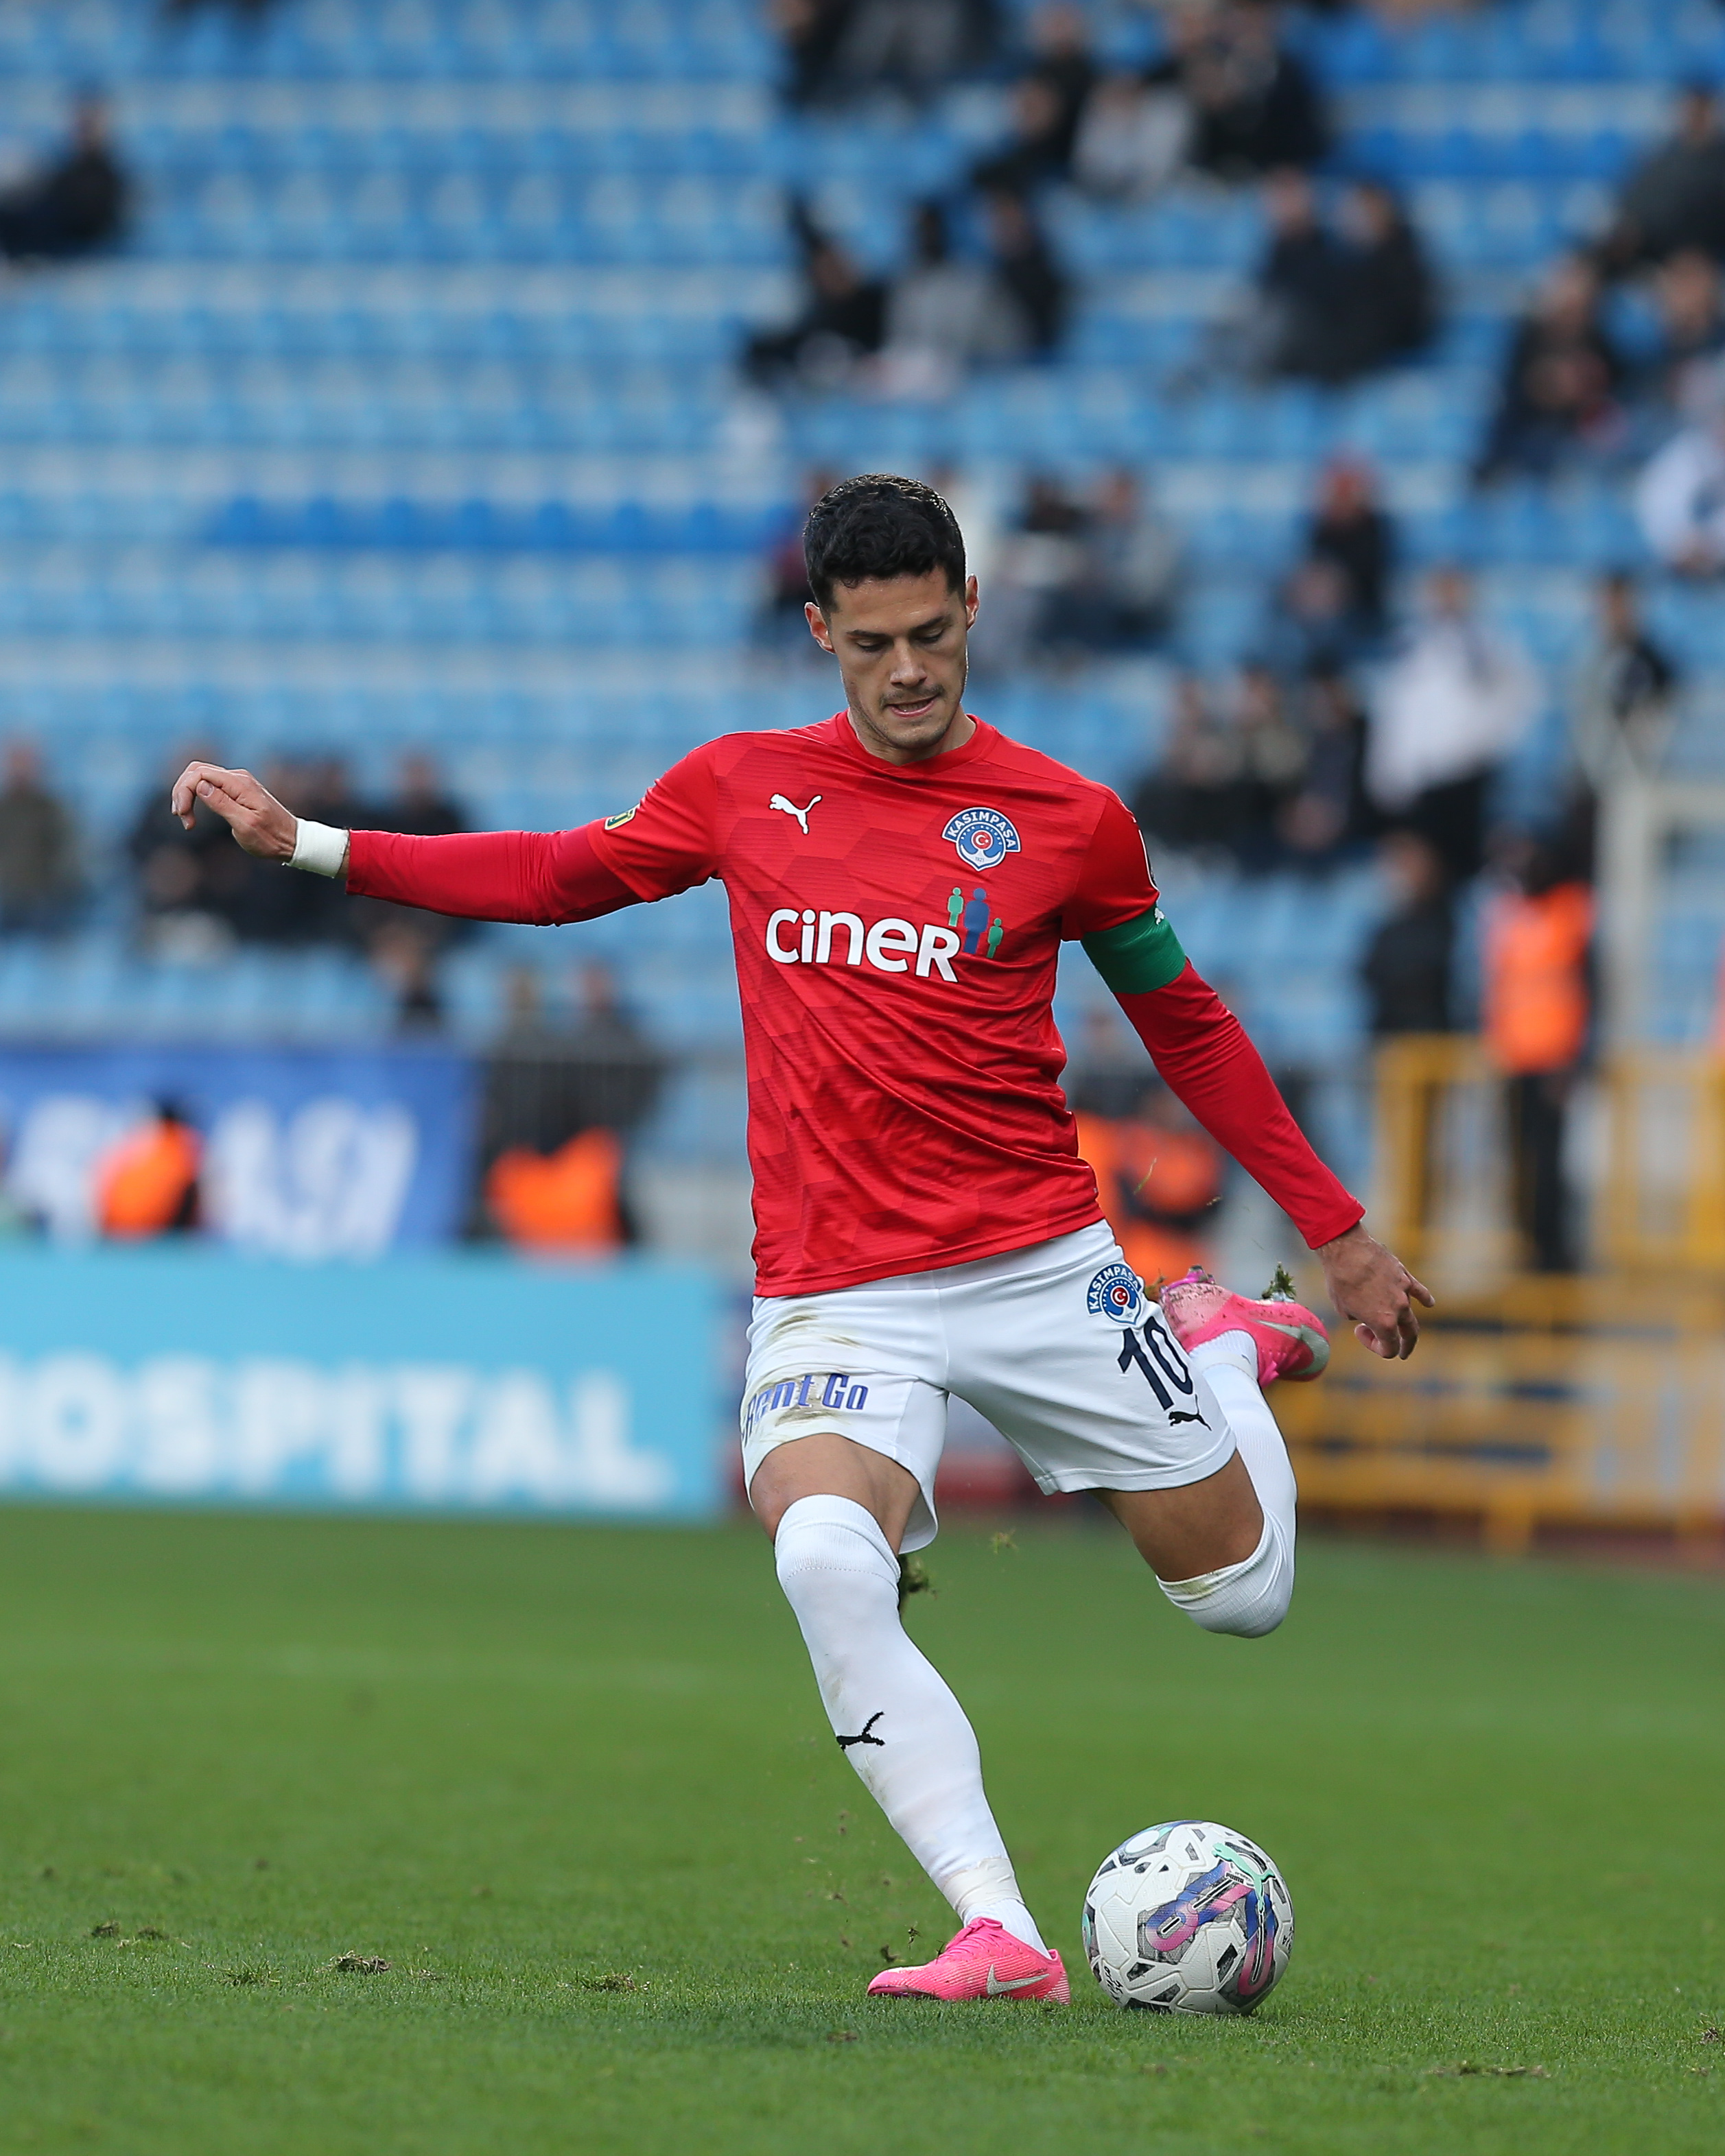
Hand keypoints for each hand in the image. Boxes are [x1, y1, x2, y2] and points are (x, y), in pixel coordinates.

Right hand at [169, 762, 297, 861]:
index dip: (184, 791)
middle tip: (181, 817)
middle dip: (182, 791)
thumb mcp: (245, 825)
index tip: (184, 816)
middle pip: (197, 771)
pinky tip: (194, 814)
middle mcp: (238, 778)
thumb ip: (222, 804)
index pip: (199, 773)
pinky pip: (210, 785)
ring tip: (186, 820)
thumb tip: (200, 785)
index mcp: (240, 784)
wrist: (292, 841)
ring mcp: (238, 782)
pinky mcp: (237, 790)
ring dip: (188, 795)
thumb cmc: (271, 838)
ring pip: (201, 777)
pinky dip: (197, 797)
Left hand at [1317, 1222, 1432, 1361]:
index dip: (1373, 1346)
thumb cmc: (1340, 1281)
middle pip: (1409, 1335)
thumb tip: (1367, 1314)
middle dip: (1405, 1346)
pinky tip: (1428, 1303)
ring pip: (1411, 1313)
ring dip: (1406, 1322)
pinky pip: (1419, 1290)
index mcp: (1384, 1323)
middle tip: (1402, 1353)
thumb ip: (1361, 1317)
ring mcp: (1405, 1292)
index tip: (1358, 1331)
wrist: (1347, 1250)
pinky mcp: (1404, 1275)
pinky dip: (1424, 1298)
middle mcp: (1399, 1310)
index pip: (1387, 1348)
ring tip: (1407, 1330)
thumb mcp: (1344, 1309)